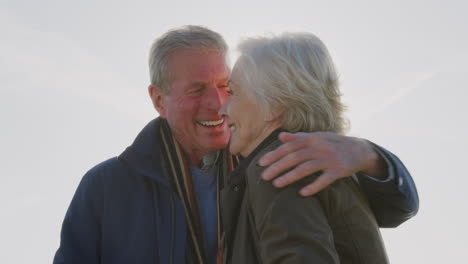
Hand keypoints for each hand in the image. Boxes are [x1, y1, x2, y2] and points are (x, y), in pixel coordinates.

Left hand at [258, 132, 386, 195]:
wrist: (360, 149)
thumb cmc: (332, 144)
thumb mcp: (316, 137)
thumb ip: (298, 137)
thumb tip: (280, 136)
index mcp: (312, 138)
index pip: (289, 146)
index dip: (274, 154)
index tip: (261, 163)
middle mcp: (319, 147)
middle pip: (294, 157)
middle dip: (277, 166)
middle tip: (264, 177)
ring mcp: (329, 158)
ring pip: (306, 168)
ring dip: (290, 176)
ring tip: (276, 184)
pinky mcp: (338, 170)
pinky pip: (324, 179)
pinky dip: (313, 186)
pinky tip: (302, 193)